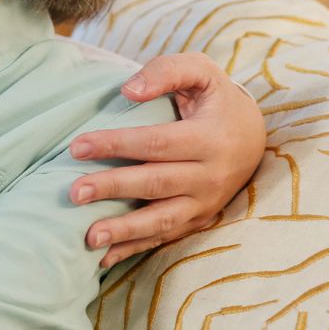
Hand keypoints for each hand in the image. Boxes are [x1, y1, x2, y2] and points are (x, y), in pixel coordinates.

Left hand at [67, 52, 263, 265]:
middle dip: (113, 188)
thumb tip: (127, 91)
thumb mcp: (201, 71)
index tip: (76, 147)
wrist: (255, 136)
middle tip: (73, 192)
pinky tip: (104, 257)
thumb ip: (166, 71)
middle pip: (155, 184)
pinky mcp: (199, 220)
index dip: (115, 145)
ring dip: (124, 231)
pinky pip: (166, 238)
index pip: (155, 143)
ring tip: (88, 237)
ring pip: (162, 220)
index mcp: (209, 138)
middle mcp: (211, 176)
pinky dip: (134, 249)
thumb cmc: (217, 99)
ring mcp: (206, 203)